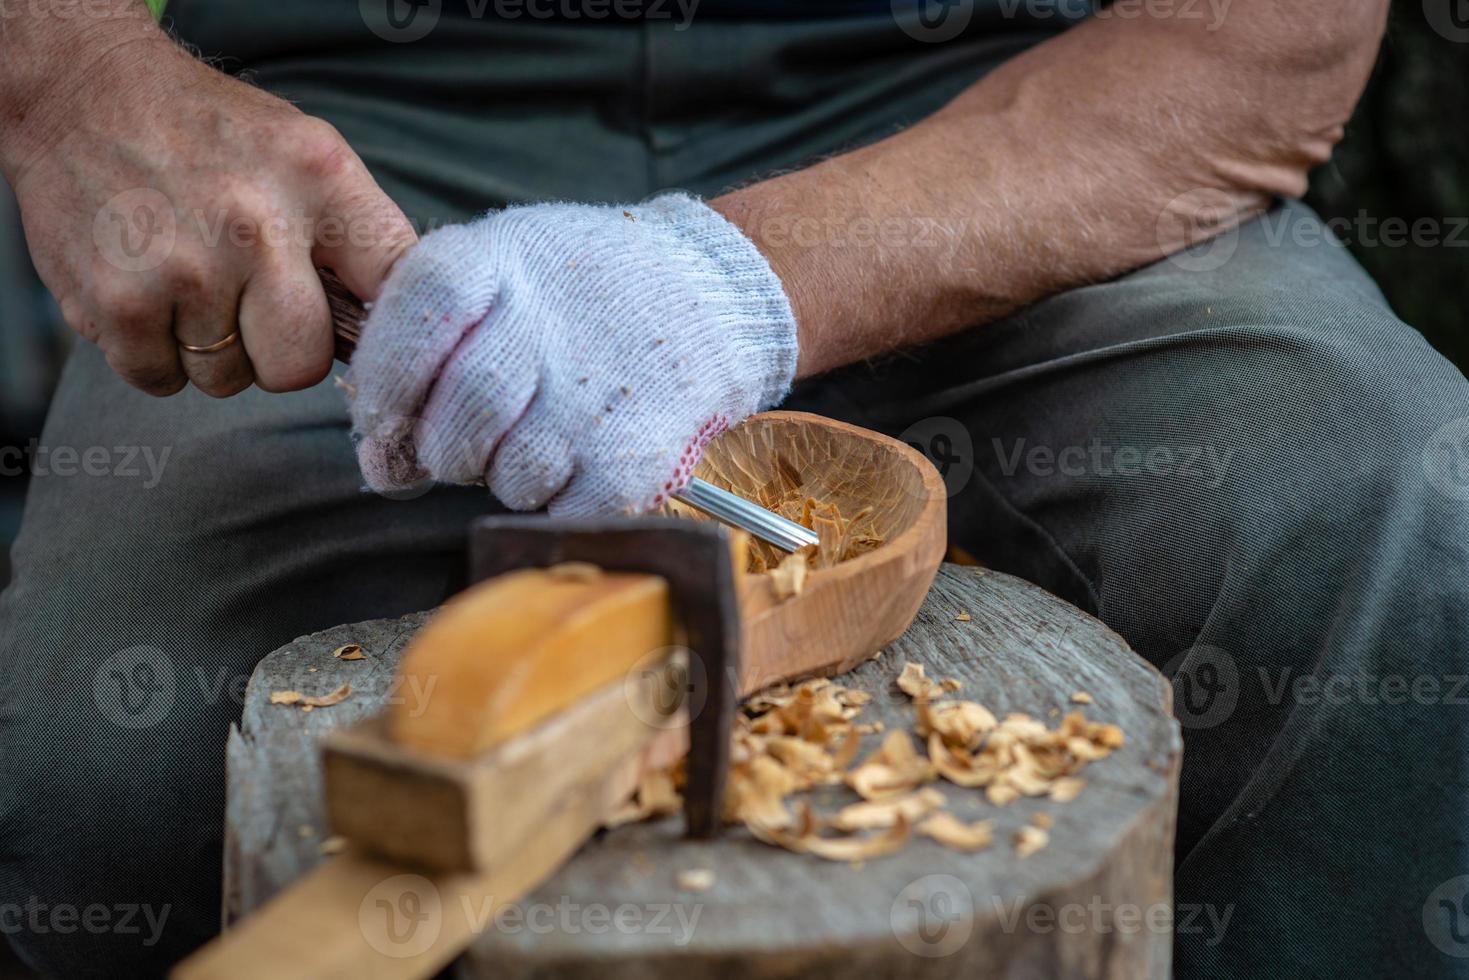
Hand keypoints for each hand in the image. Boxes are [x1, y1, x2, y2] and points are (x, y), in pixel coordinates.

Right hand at [5, 34, 414, 396]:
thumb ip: (358, 237)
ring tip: (188, 280)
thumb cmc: (209, 137)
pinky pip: (161, 380)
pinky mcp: (116, 303)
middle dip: (279, 351)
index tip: (382, 352)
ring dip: (210, 348)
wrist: (79, 92)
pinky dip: (153, 353)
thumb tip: (400, 332)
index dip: (393, 337)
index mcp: (321, 179)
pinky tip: (146, 291)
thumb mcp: (304, 154)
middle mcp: (256, 225)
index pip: (396, 286)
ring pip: (227, 378)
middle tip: (251, 303)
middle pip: (301, 365)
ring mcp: (183, 269)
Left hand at [345, 194, 799, 515]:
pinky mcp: (635, 459)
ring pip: (506, 480)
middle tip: (476, 436)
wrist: (711, 294)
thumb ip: (423, 344)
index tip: (390, 413)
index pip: (412, 323)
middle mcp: (545, 325)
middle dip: (448, 450)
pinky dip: (562, 499)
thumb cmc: (582, 292)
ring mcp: (593, 398)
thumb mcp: (502, 269)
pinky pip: (560, 512)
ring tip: (546, 432)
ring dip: (511, 475)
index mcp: (498, 261)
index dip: (388, 383)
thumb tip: (383, 462)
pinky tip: (584, 454)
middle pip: (455, 422)